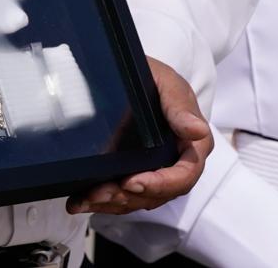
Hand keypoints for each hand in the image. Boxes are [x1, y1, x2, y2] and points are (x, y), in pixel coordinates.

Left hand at [67, 58, 210, 214]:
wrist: (133, 73)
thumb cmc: (155, 78)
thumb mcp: (167, 83)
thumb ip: (180, 106)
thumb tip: (197, 130)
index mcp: (192, 146)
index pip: (183, 175)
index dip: (159, 184)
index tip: (132, 181)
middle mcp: (176, 164)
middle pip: (157, 193)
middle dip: (127, 197)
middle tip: (99, 193)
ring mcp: (155, 171)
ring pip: (138, 198)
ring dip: (111, 203)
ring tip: (84, 200)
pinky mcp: (135, 172)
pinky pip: (123, 195)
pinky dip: (103, 201)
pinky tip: (80, 201)